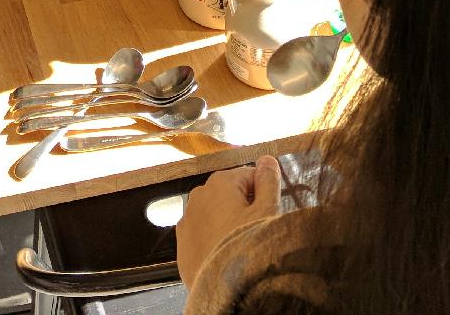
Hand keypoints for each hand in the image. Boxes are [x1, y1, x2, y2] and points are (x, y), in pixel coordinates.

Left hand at [176, 155, 280, 285]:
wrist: (224, 289)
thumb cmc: (248, 247)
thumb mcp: (267, 211)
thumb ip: (268, 181)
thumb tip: (266, 160)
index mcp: (220, 182)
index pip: (250, 176)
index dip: (264, 194)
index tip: (268, 213)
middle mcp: (198, 196)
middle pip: (231, 194)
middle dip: (244, 208)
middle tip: (255, 231)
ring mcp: (187, 220)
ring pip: (216, 214)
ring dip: (228, 224)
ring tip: (240, 245)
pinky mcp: (182, 243)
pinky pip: (204, 234)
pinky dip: (214, 240)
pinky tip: (225, 254)